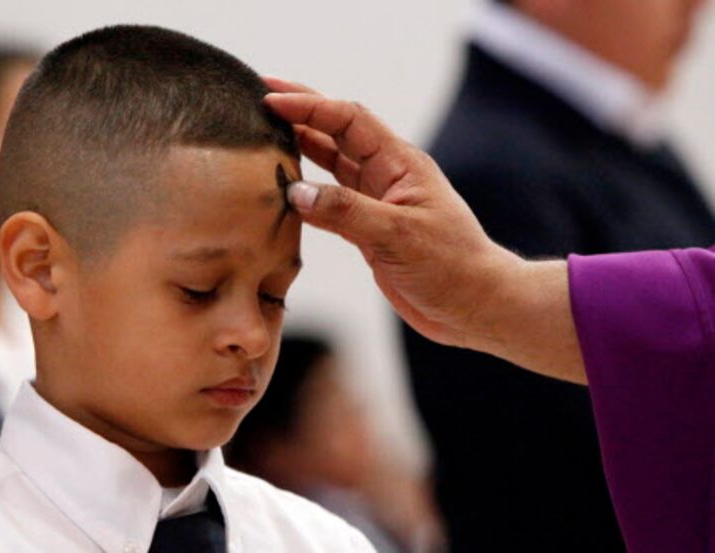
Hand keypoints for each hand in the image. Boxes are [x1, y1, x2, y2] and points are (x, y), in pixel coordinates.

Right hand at [264, 77, 514, 348]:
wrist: (473, 305)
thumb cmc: (450, 266)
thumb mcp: (398, 234)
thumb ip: (345, 211)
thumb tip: (295, 191)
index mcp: (400, 163)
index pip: (348, 120)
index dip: (310, 106)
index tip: (272, 101)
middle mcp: (386, 176)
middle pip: (336, 132)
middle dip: (301, 112)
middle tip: (261, 97)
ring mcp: (376, 202)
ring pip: (331, 165)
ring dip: (300, 147)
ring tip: (265, 133)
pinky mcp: (368, 229)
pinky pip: (330, 201)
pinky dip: (306, 193)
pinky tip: (284, 189)